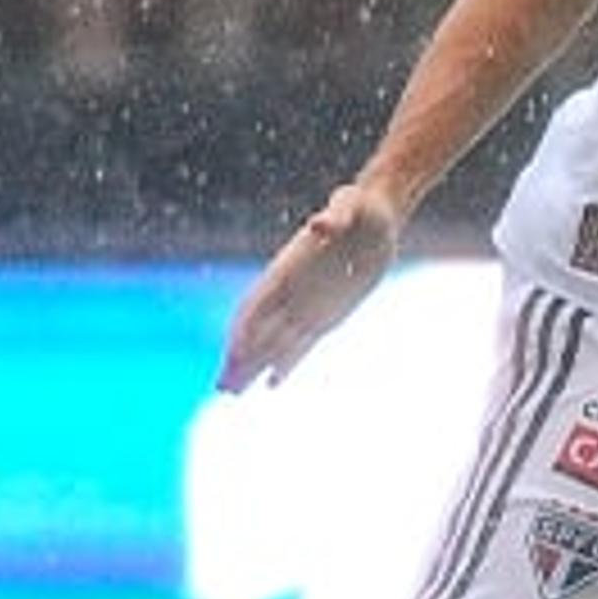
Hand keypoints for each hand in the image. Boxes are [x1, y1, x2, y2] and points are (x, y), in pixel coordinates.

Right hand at [219, 183, 404, 391]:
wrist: (376, 215)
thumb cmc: (361, 206)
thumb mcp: (351, 205)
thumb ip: (335, 215)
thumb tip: (320, 224)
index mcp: (288, 266)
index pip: (258, 301)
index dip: (244, 327)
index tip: (233, 353)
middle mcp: (292, 290)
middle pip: (259, 331)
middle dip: (240, 359)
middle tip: (221, 387)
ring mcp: (307, 305)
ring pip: (275, 343)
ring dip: (254, 367)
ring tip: (231, 393)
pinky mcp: (328, 315)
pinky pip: (302, 345)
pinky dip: (287, 364)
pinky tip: (273, 383)